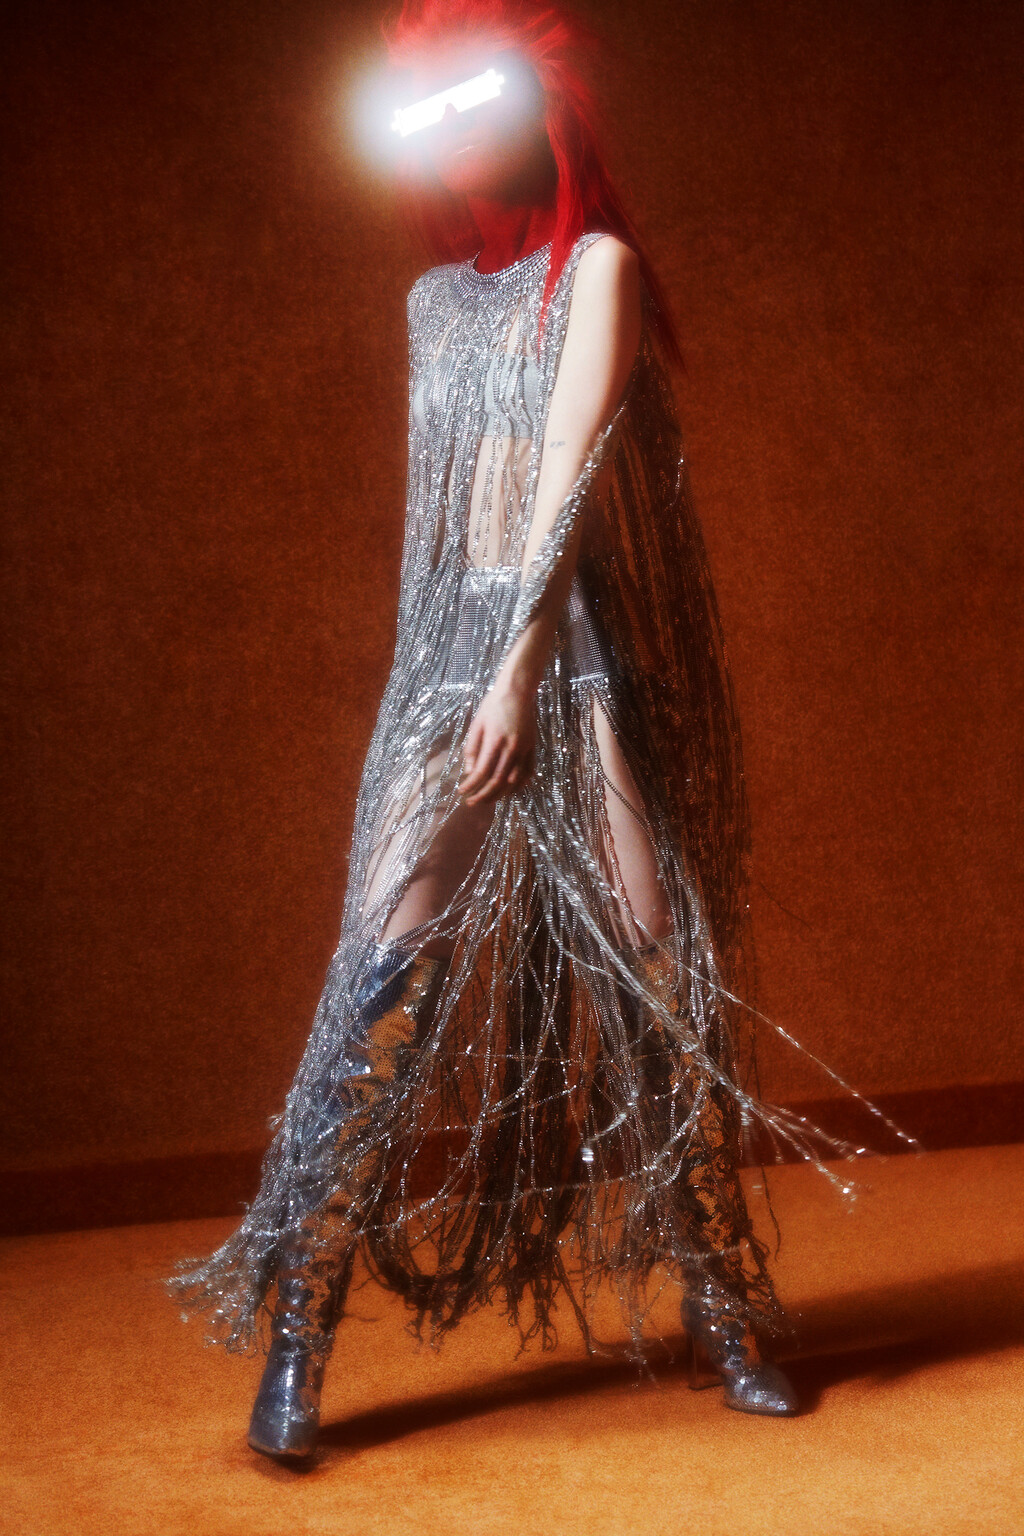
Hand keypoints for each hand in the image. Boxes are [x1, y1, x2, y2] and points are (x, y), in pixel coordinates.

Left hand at [458, 680, 536, 804]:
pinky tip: (508, 791)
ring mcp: (525, 750)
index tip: (462, 791)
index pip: (482, 772)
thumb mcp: (476, 724)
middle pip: (498, 782)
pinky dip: (518, 786)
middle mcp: (512, 749)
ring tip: (487, 800)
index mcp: (495, 741)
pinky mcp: (533, 749)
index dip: (471, 785)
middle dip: (484, 796)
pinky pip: (527, 773)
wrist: (518, 691)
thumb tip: (470, 771)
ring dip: (500, 795)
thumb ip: (472, 749)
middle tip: (472, 803)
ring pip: (514, 782)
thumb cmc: (493, 706)